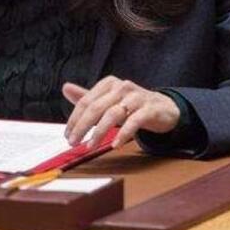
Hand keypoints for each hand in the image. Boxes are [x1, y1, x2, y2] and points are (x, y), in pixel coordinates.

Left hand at [62, 77, 180, 148]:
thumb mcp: (109, 101)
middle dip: (82, 127)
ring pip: (113, 114)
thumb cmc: (132, 105)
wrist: (164, 108)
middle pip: (96, 107)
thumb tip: (65, 88)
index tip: (68, 135)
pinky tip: (115, 144)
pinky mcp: (150, 109)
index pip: (86, 101)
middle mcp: (122, 87)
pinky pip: (134, 121)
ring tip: (90, 146)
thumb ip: (88, 97)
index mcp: (109, 83)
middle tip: (73, 142)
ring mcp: (137, 97)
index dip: (74, 119)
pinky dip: (123, 133)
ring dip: (99, 132)